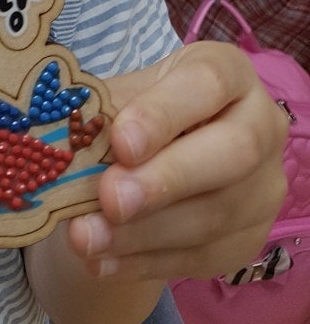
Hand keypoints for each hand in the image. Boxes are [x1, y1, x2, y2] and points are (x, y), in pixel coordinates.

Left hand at [66, 42, 287, 281]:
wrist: (158, 154)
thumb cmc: (141, 111)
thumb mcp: (125, 95)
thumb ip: (106, 111)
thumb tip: (71, 134)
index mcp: (230, 73)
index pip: (208, 83)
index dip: (164, 113)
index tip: (120, 141)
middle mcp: (260, 126)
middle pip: (230, 154)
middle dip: (166, 179)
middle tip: (110, 198)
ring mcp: (261, 188)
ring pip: (213, 217)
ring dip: (143, 233)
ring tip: (87, 237)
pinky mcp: (246, 239)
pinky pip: (201, 257)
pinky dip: (144, 260)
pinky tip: (102, 259)